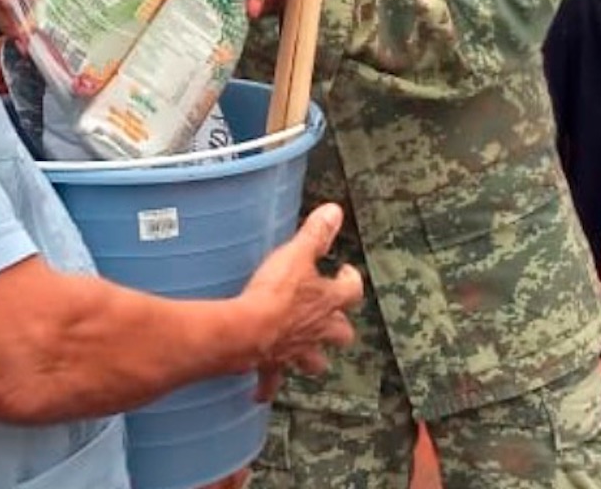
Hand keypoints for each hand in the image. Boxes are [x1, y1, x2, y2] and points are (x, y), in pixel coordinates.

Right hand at [240, 204, 363, 400]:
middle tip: (332, 318)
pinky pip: (271, 381)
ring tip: (307, 353)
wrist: (248, 331)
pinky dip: (267, 386)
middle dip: (339, 327)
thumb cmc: (275, 293)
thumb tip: (335, 211)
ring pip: (314, 361)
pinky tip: (261, 391)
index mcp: (327, 302)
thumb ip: (315, 234)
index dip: (351, 281)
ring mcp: (296, 351)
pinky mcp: (272, 365)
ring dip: (313, 358)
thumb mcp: (296, 254)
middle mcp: (317, 330)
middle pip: (341, 334)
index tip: (344, 271)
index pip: (352, 292)